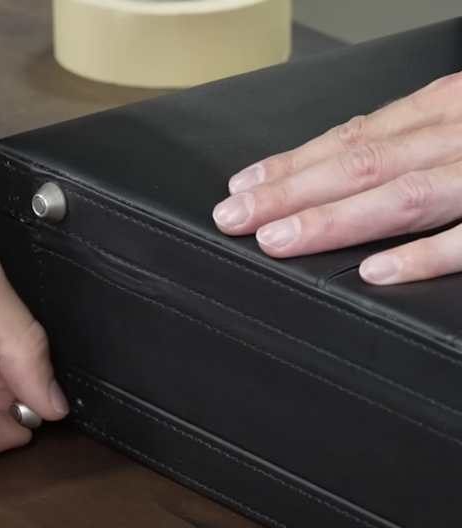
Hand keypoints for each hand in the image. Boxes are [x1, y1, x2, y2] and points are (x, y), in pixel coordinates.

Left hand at [213, 71, 461, 284]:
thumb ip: (418, 140)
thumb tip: (348, 169)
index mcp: (445, 108)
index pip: (354, 138)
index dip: (293, 164)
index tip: (242, 187)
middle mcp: (458, 136)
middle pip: (362, 165)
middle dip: (291, 192)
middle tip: (235, 217)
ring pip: (403, 195)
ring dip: (334, 219)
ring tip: (278, 240)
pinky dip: (422, 255)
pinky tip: (375, 271)